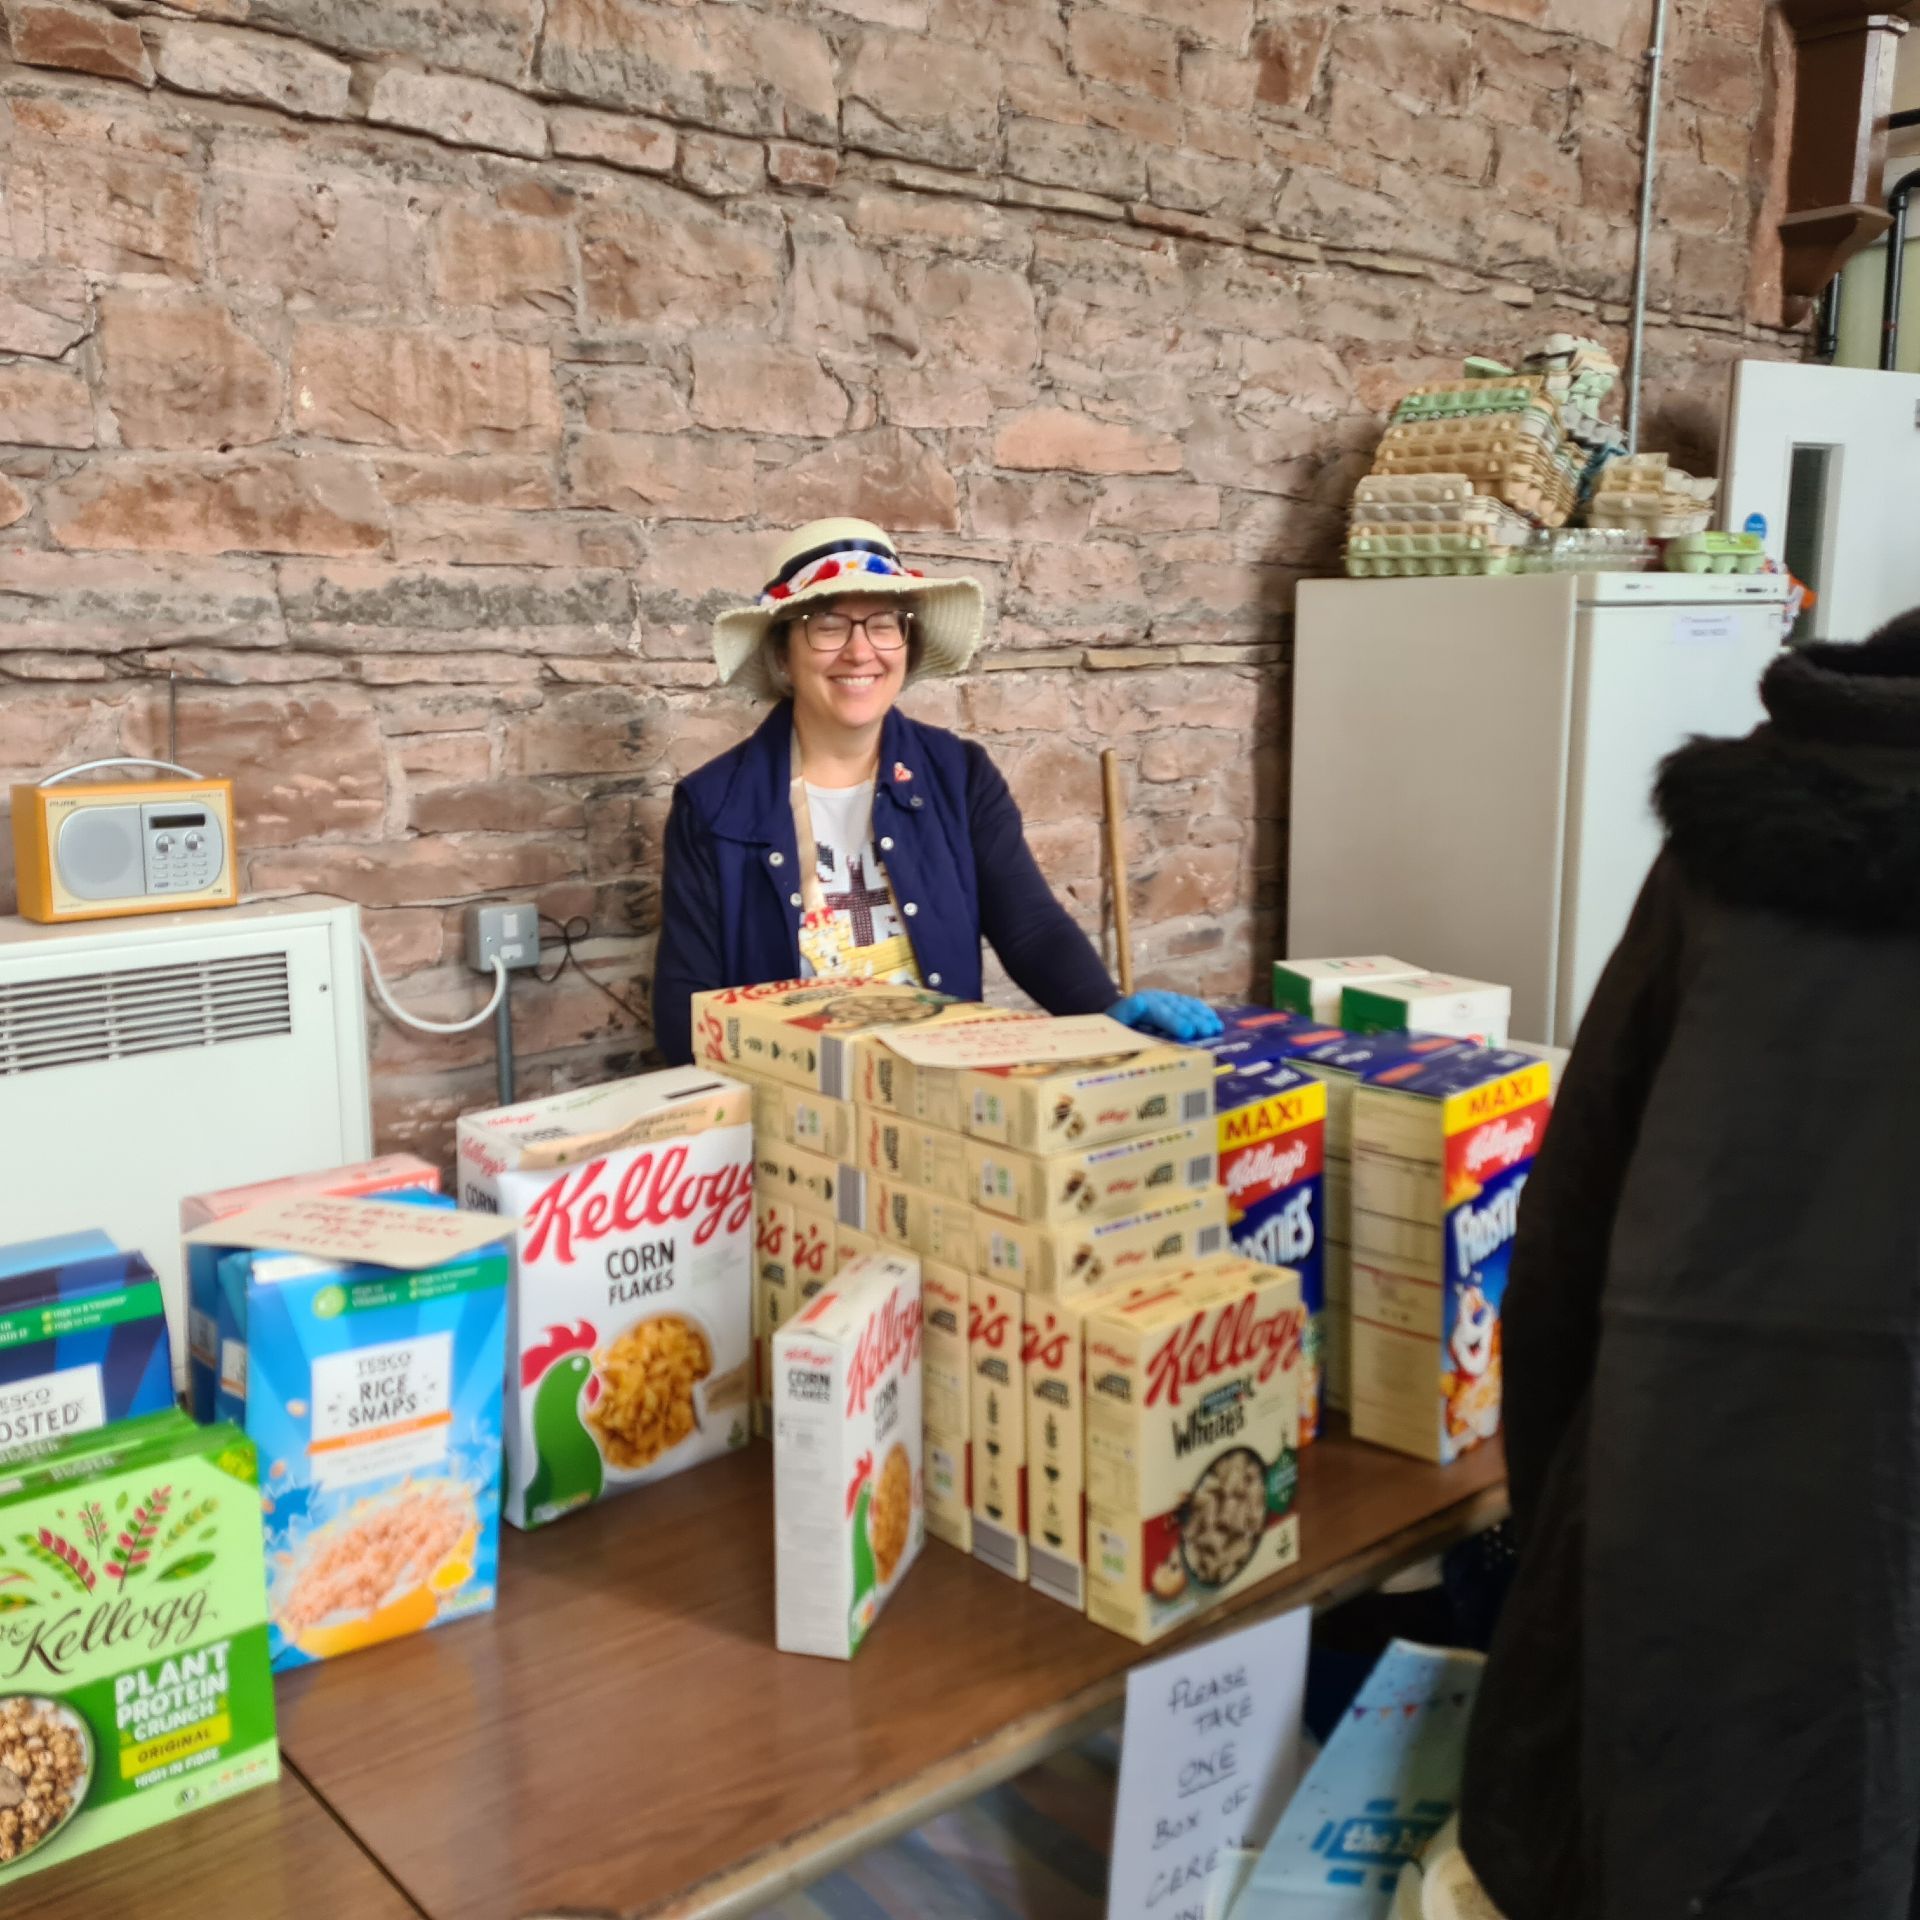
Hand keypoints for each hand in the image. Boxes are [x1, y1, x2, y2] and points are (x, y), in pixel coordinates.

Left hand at [1108, 991, 1223, 1042]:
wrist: (1116, 1019)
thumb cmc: (1115, 1028)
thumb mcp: (1114, 1024)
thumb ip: (1125, 1014)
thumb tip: (1137, 1003)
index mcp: (1139, 1003)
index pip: (1158, 1011)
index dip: (1174, 1021)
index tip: (1187, 1033)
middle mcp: (1155, 998)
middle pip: (1176, 1009)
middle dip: (1193, 1021)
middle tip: (1207, 1032)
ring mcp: (1166, 999)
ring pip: (1186, 1006)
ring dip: (1202, 1017)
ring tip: (1215, 1028)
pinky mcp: (1175, 1003)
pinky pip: (1191, 1006)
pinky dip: (1203, 1013)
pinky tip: (1214, 1021)